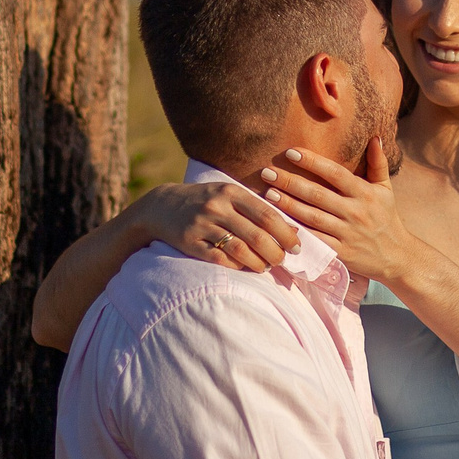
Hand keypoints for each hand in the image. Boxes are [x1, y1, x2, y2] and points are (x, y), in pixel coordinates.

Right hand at [129, 181, 297, 272]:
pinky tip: (244, 267)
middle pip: (257, 235)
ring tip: (265, 267)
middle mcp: (217, 206)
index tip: (296, 246)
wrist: (162, 205)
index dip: (286, 233)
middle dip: (275, 252)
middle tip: (282, 261)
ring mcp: (202, 224)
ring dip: (258, 263)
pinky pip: (219, 259)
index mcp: (231, 191)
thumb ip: (257, 208)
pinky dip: (236, 266)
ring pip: (240, 250)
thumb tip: (292, 229)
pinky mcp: (189, 242)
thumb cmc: (207, 201)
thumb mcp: (229, 195)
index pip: (267, 214)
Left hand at [256, 140, 424, 285]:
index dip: (313, 162)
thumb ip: (379, 163)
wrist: (397, 257)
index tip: (291, 152)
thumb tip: (375, 136)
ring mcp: (347, 233)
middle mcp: (356, 212)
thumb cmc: (387, 218)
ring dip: (289, 205)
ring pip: (312, 217)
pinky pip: (315, 240)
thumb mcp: (386, 189)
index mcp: (365, 194)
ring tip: (268, 194)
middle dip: (291, 182)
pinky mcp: (340, 252)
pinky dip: (297, 231)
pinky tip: (279, 222)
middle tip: (268, 173)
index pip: (335, 173)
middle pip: (318, 194)